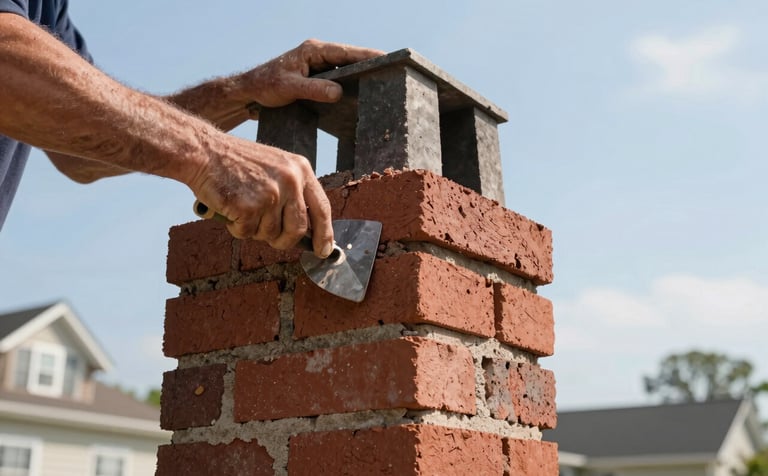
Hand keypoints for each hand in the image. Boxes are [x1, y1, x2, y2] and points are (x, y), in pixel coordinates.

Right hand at [189, 132, 333, 257]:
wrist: (204, 152)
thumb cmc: (236, 161)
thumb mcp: (275, 166)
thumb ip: (292, 191)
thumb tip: (306, 229)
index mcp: (300, 169)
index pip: (321, 208)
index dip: (325, 234)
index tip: (324, 250)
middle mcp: (290, 181)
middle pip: (298, 229)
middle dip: (286, 241)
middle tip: (275, 241)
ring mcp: (270, 194)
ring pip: (270, 234)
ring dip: (255, 230)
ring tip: (243, 208)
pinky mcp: (249, 207)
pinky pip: (247, 233)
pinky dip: (237, 228)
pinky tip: (231, 209)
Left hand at [234, 39, 384, 108]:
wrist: (248, 93)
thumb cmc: (265, 85)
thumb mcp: (290, 88)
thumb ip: (314, 90)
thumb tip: (338, 93)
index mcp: (313, 50)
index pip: (346, 52)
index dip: (367, 55)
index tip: (386, 58)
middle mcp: (317, 55)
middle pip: (350, 59)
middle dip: (368, 65)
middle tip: (390, 72)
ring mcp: (317, 66)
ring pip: (344, 70)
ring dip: (358, 77)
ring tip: (380, 83)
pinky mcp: (315, 78)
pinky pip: (337, 80)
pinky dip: (347, 86)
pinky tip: (359, 96)